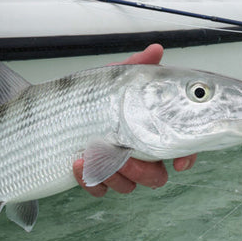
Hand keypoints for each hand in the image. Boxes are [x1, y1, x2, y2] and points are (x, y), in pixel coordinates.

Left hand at [72, 43, 197, 196]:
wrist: (55, 112)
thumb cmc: (93, 96)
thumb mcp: (113, 79)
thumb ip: (136, 67)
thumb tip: (155, 50)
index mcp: (150, 131)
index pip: (181, 149)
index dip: (186, 157)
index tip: (179, 162)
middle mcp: (138, 153)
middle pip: (156, 176)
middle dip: (142, 170)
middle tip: (125, 155)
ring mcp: (118, 169)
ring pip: (129, 186)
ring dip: (113, 175)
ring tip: (93, 154)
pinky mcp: (96, 179)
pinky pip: (100, 190)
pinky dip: (89, 180)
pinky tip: (77, 164)